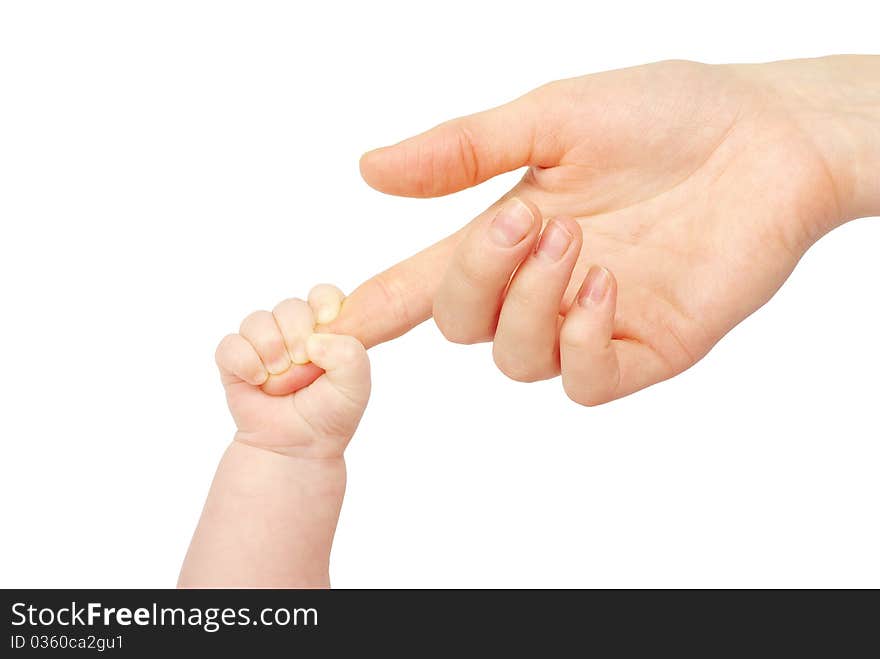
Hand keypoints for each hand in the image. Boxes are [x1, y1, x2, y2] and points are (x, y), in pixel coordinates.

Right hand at [215, 284, 369, 457]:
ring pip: (256, 320)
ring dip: (271, 349)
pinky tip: (257, 381)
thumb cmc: (330, 414)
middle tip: (303, 364)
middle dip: (297, 335)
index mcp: (324, 330)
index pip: (322, 294)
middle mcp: (292, 332)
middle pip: (289, 306)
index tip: (327, 322)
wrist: (298, 447)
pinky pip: (230, 345)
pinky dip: (244, 362)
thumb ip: (351, 354)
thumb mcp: (356, 385)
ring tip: (279, 377)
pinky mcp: (234, 361)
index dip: (323, 302)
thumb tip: (313, 338)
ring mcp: (262, 344)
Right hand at [323, 56, 878, 404]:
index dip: (375, 306)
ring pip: (515, 360)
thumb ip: (462, 152)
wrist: (766, 134)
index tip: (326, 326)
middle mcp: (541, 284)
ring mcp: (591, 321)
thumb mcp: (550, 120)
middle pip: (460, 325)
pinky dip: (579, 339)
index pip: (424, 281)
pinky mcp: (645, 347)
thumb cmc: (665, 115)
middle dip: (476, 277)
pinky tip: (604, 284)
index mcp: (510, 233)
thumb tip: (369, 169)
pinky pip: (583, 381)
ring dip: (529, 302)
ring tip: (575, 240)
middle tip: (525, 218)